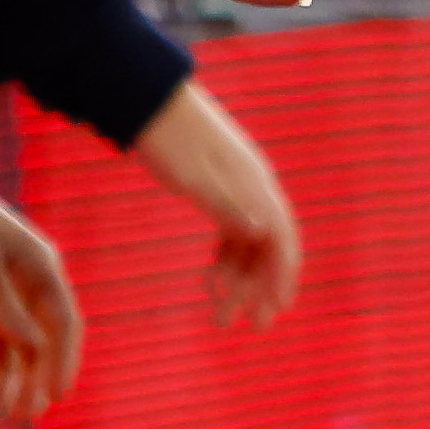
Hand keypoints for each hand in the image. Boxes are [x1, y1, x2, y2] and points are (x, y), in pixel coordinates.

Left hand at [130, 83, 301, 325]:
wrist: (147, 102)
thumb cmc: (168, 139)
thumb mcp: (195, 177)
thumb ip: (229, 204)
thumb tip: (266, 232)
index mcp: (255, 185)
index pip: (282, 238)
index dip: (282, 277)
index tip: (275, 310)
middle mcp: (254, 188)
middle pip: (268, 247)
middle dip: (261, 289)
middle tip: (247, 326)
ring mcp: (238, 188)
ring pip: (249, 243)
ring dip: (239, 280)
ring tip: (220, 313)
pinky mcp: (219, 187)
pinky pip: (232, 232)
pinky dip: (226, 260)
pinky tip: (213, 281)